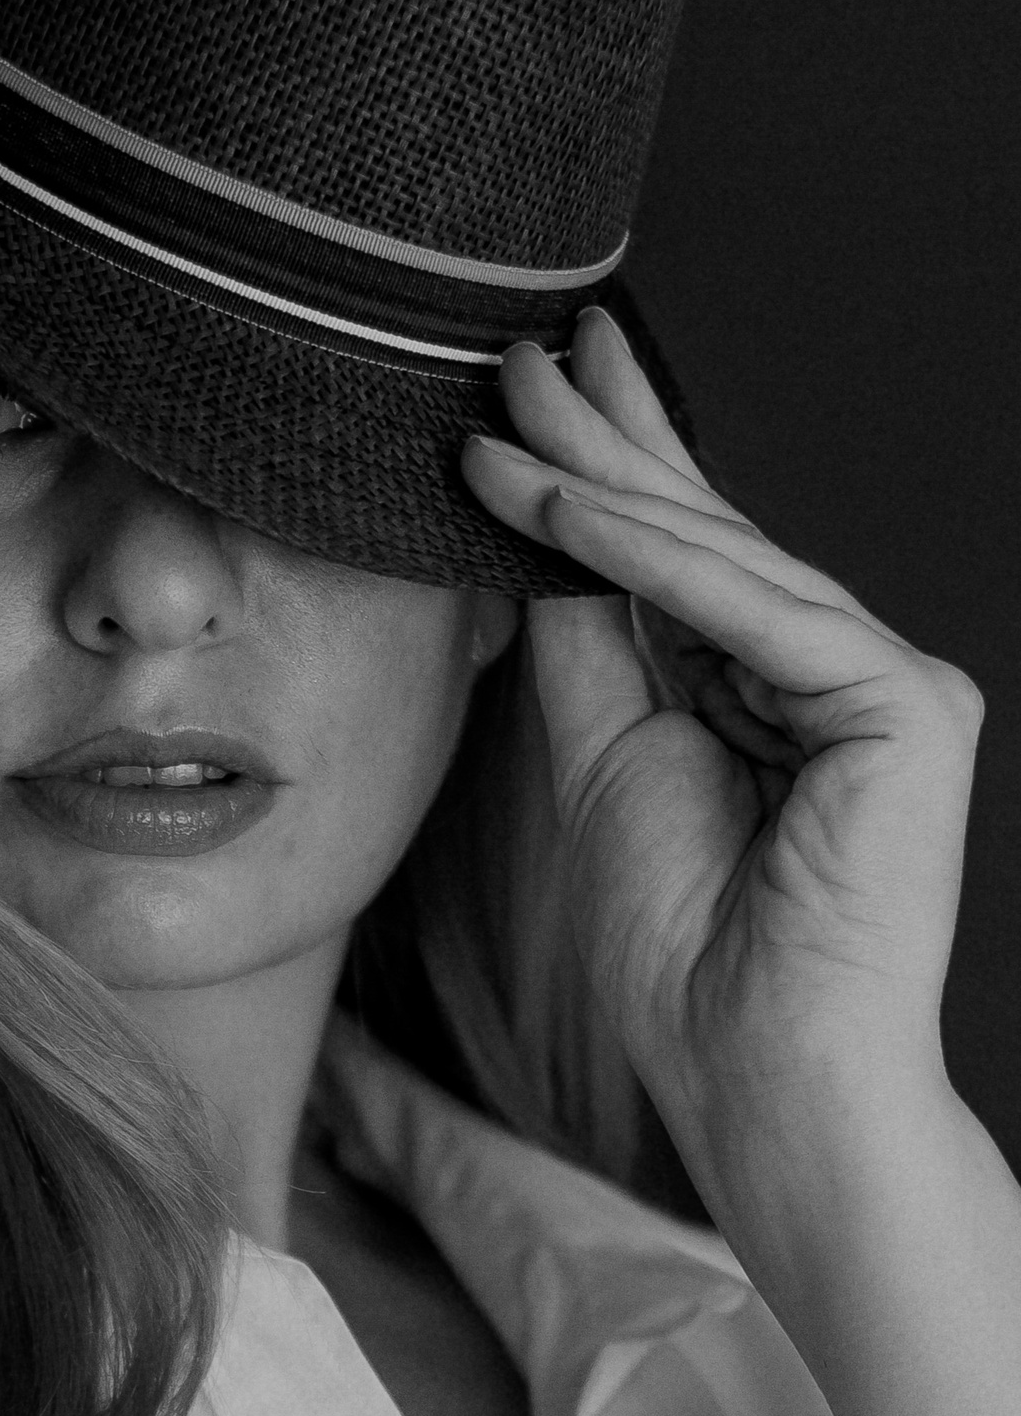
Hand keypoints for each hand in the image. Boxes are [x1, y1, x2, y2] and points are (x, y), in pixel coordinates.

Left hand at [459, 309, 983, 1196]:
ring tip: (508, 417)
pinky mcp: (907, 708)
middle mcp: (837, 672)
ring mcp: (885, 685)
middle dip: (609, 438)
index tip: (528, 389)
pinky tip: (564, 508)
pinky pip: (759, 614)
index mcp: (771, 689)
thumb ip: (589, 641)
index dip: (606, 469)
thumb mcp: (605, 757)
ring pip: (726, 561)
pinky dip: (653, 562)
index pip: (682, 557)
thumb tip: (536, 527)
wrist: (753, 1068)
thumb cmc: (684, 947)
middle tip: (523, 348)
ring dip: (604, 485)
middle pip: (708, 534)